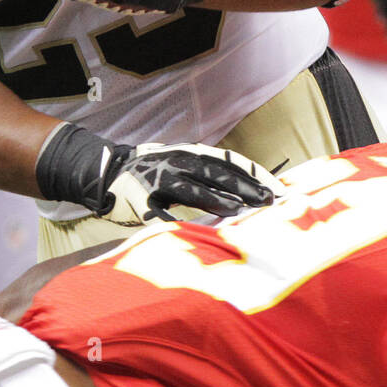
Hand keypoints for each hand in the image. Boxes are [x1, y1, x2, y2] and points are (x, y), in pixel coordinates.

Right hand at [102, 143, 277, 224]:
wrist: (109, 173)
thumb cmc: (159, 174)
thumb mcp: (187, 167)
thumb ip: (213, 178)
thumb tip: (252, 193)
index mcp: (193, 154)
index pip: (231, 161)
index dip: (254, 173)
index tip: (277, 188)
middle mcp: (178, 162)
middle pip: (216, 173)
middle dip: (243, 186)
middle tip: (267, 200)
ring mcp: (158, 180)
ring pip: (190, 188)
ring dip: (214, 198)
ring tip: (237, 210)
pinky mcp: (139, 199)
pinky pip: (158, 212)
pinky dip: (174, 222)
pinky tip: (191, 232)